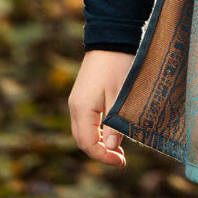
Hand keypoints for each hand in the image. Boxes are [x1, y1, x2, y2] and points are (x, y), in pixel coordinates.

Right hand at [69, 49, 134, 166]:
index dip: (103, 157)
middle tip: (121, 159)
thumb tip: (111, 148)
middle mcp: (75, 107)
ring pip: (84, 131)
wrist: (111, 36)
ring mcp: (78, 100)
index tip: (121, 162)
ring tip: (118, 149)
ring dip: (98, 142)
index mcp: (82, 108)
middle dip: (100, 152)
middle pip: (83, 140)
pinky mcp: (84, 94)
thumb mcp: (120, 95)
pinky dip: (97, 130)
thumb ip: (115, 123)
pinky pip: (86, 120)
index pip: (87, 144)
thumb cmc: (118, 63)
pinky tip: (112, 131)